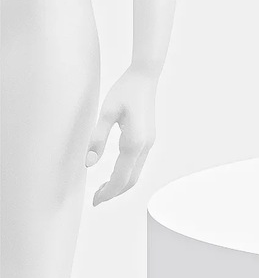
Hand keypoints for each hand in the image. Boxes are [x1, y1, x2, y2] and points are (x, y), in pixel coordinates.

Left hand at [86, 67, 157, 204]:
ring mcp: (149, 142)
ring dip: (121, 184)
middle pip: (132, 180)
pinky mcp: (149, 138)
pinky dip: (127, 173)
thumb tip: (89, 163)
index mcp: (134, 142)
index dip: (108, 192)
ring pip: (136, 172)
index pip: (121, 178)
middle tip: (96, 198)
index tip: (95, 201)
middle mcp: (145, 145)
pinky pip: (138, 163)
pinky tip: (115, 171)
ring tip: (102, 187)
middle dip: (114, 192)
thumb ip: (98, 138)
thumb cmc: (125, 91)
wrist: (145, 76)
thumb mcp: (107, 112)